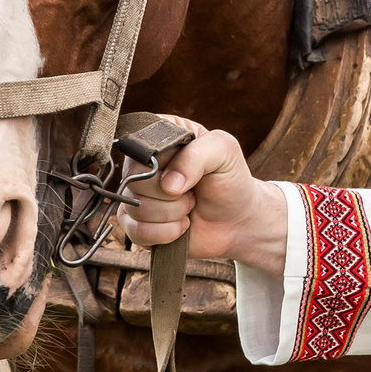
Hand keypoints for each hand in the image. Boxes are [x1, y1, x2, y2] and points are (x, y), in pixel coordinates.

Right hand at [117, 120, 287, 272]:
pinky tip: (182, 225)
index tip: (187, 170)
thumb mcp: (224, 152)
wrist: (237, 220)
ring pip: (136, 208)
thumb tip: (167, 185)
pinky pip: (136, 232)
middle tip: (192, 191)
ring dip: (171, 214)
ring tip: (189, 206)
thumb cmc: (229, 180)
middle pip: (133, 179)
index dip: (163, 163)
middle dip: (170, 193)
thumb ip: (197, 155)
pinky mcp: (136, 224)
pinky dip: (165, 233)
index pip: (140, 145)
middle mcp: (141, 165)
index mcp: (158, 138)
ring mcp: (136, 195)